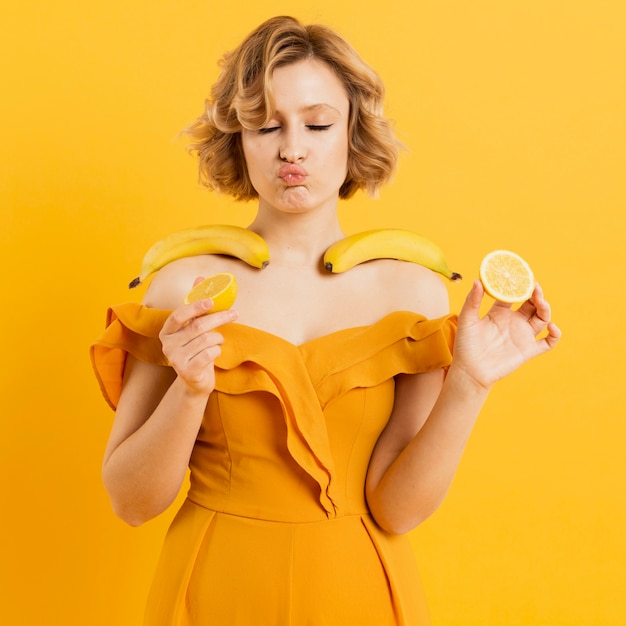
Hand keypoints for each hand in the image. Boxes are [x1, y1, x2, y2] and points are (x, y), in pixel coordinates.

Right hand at [159, 279, 237, 394]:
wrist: (195, 381)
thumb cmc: (196, 349)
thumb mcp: (193, 328)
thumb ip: (195, 305)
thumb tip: (200, 278)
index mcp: (167, 331)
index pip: (178, 315)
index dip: (195, 307)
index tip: (212, 301)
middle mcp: (167, 345)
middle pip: (197, 326)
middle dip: (219, 318)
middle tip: (235, 314)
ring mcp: (175, 359)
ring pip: (206, 340)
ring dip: (219, 338)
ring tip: (219, 341)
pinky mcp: (187, 371)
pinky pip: (209, 354)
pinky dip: (217, 350)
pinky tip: (215, 352)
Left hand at [452, 280, 560, 389]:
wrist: (470, 371)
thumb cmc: (465, 346)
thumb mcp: (467, 320)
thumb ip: (472, 301)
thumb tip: (478, 280)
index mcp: (499, 312)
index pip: (513, 294)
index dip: (519, 285)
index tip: (521, 276)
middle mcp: (513, 321)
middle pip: (532, 304)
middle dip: (536, 294)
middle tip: (535, 287)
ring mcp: (522, 335)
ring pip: (542, 318)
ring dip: (545, 308)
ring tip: (540, 301)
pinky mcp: (528, 350)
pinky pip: (548, 342)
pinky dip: (555, 334)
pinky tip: (551, 326)